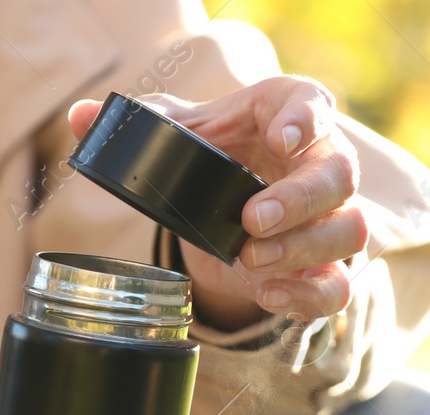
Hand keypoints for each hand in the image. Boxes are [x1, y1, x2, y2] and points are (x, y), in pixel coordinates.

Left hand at [69, 76, 367, 330]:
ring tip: (250, 258)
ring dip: (302, 249)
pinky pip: (336, 287)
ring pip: (349, 232)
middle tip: (250, 221)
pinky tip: (268, 295)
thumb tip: (80, 119)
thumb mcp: (178, 132)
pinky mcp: (323, 267)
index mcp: (290, 114)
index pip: (314, 103)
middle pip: (340, 176)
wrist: (230, 201)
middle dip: (298, 201)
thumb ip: (136, 124)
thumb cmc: (215, 152)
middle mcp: (323, 162)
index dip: (305, 119)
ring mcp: (331, 217)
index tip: (280, 138)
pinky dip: (306, 296)